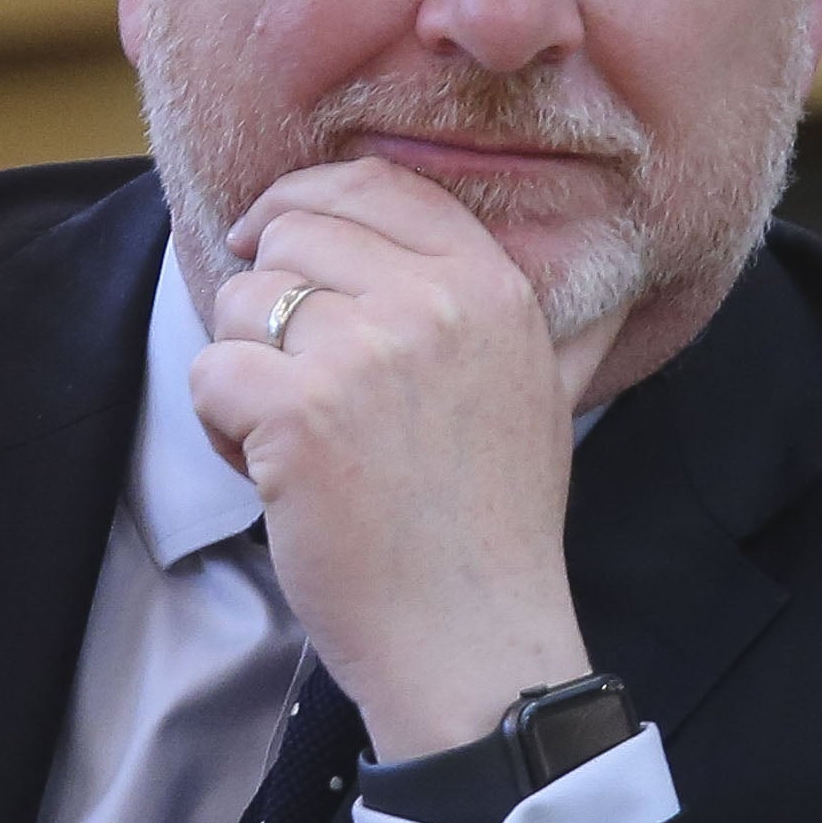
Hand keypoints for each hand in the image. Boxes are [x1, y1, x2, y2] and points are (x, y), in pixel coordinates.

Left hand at [194, 159, 607, 758]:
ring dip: (245, 372)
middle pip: (293, 236)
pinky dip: (219, 428)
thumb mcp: (547, 401)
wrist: (472, 638)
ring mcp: (362, 353)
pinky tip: (270, 477)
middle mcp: (432, 303)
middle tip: (295, 387)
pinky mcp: (298, 412)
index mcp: (492, 286)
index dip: (304, 201)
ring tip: (294, 446)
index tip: (269, 242)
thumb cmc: (495, 533)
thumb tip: (611, 293)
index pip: (376, 184)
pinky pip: (210, 371)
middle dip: (270, 306)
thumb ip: (557, 329)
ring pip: (242, 303)